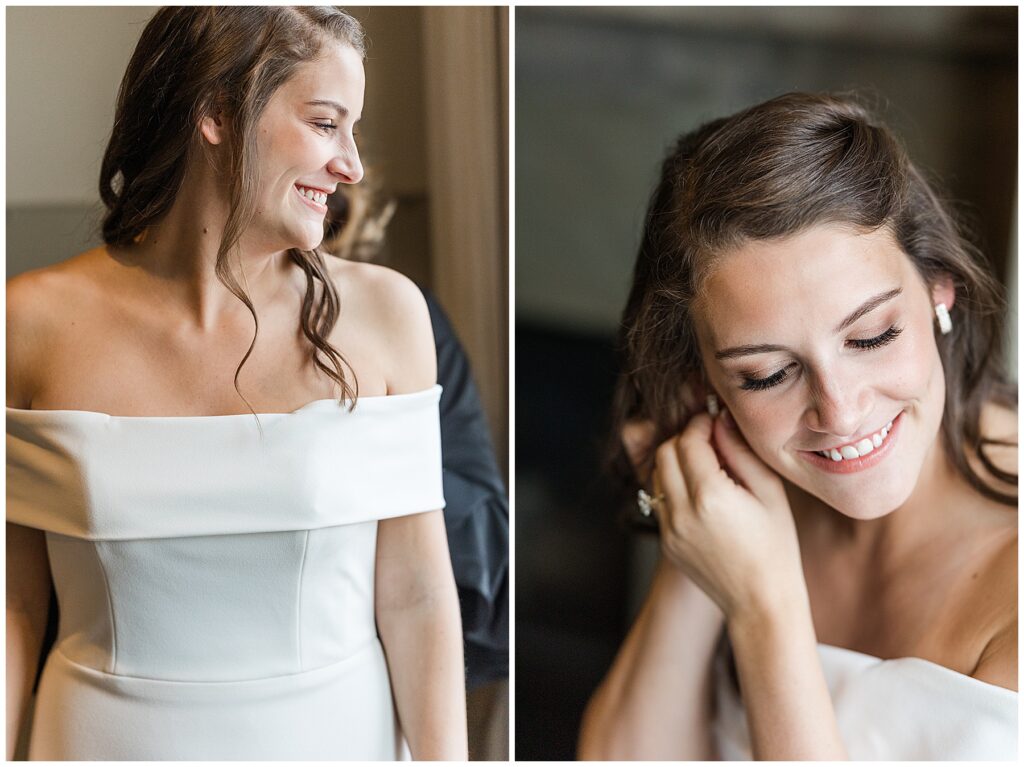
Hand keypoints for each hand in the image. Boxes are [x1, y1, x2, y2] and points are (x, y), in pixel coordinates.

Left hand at [650, 409, 804, 619]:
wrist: (760, 602)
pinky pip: (660, 500)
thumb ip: (741, 451)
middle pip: (664, 453)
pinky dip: (674, 486)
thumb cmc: (775, 547)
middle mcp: (681, 512)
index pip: (688, 441)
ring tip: (707, 467)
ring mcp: (669, 529)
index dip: (699, 424)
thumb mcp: (770, 493)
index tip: (713, 420)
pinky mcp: (665, 541)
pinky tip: (701, 493)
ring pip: (657, 475)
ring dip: (676, 462)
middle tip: (710, 441)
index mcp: (710, 497)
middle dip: (684, 440)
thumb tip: (720, 419)